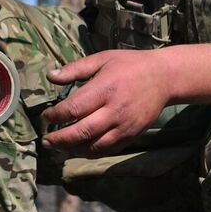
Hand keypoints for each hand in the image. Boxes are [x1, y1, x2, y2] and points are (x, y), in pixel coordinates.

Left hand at [41, 49, 171, 155]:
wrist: (164, 77)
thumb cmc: (130, 65)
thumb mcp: (102, 59)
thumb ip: (75, 69)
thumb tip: (50, 76)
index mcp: (105, 89)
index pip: (74, 109)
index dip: (56, 116)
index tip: (46, 116)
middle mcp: (114, 110)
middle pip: (81, 132)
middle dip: (59, 139)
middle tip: (46, 141)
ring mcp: (124, 126)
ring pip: (94, 146)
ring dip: (73, 149)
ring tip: (59, 147)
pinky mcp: (132, 135)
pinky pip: (108, 150)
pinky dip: (91, 152)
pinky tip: (79, 148)